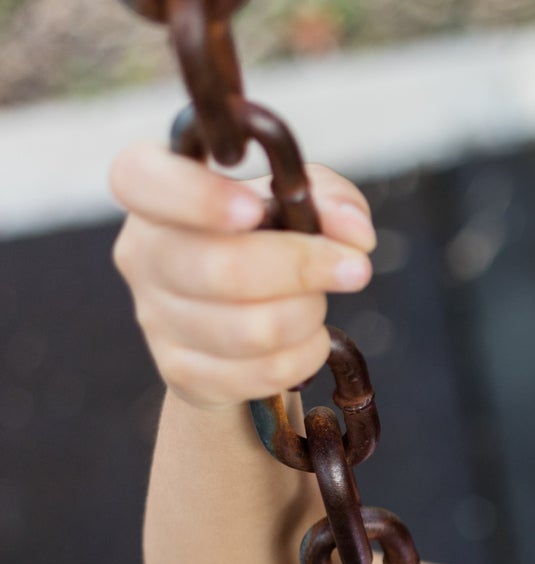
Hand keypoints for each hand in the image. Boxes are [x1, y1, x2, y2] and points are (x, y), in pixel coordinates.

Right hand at [109, 140, 376, 411]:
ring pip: (250, 330)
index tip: (254, 209)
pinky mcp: (182, 371)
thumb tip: (355, 233)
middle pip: (221, 269)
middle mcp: (142, 253)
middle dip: (304, 269)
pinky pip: (259, 373)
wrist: (241, 316)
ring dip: (308, 316)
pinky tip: (309, 340)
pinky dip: (305, 357)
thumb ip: (329, 198)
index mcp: (154, 190)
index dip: (197, 196)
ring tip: (317, 303)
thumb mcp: (297, 199)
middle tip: (353, 269)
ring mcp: (155, 317)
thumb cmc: (265, 239)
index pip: (140, 179)